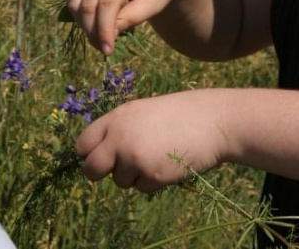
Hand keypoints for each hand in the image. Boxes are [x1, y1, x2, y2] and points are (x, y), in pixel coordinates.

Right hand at [67, 0, 191, 54]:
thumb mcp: (157, 0)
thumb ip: (134, 16)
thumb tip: (109, 34)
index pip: (108, 1)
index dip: (104, 29)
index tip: (108, 50)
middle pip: (88, 4)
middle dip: (93, 32)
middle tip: (106, 50)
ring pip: (75, 2)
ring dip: (84, 26)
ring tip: (101, 40)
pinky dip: (78, 15)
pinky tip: (94, 26)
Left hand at [75, 89, 228, 192]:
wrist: (215, 120)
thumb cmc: (183, 113)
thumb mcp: (146, 111)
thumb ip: (122, 129)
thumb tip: (102, 153)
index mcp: (119, 116)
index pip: (83, 143)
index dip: (89, 154)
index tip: (99, 157)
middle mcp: (120, 136)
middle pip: (91, 169)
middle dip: (100, 173)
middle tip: (120, 168)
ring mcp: (134, 157)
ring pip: (120, 181)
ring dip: (135, 175)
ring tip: (159, 155)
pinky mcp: (151, 175)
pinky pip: (142, 188)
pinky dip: (154, 181)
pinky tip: (169, 163)